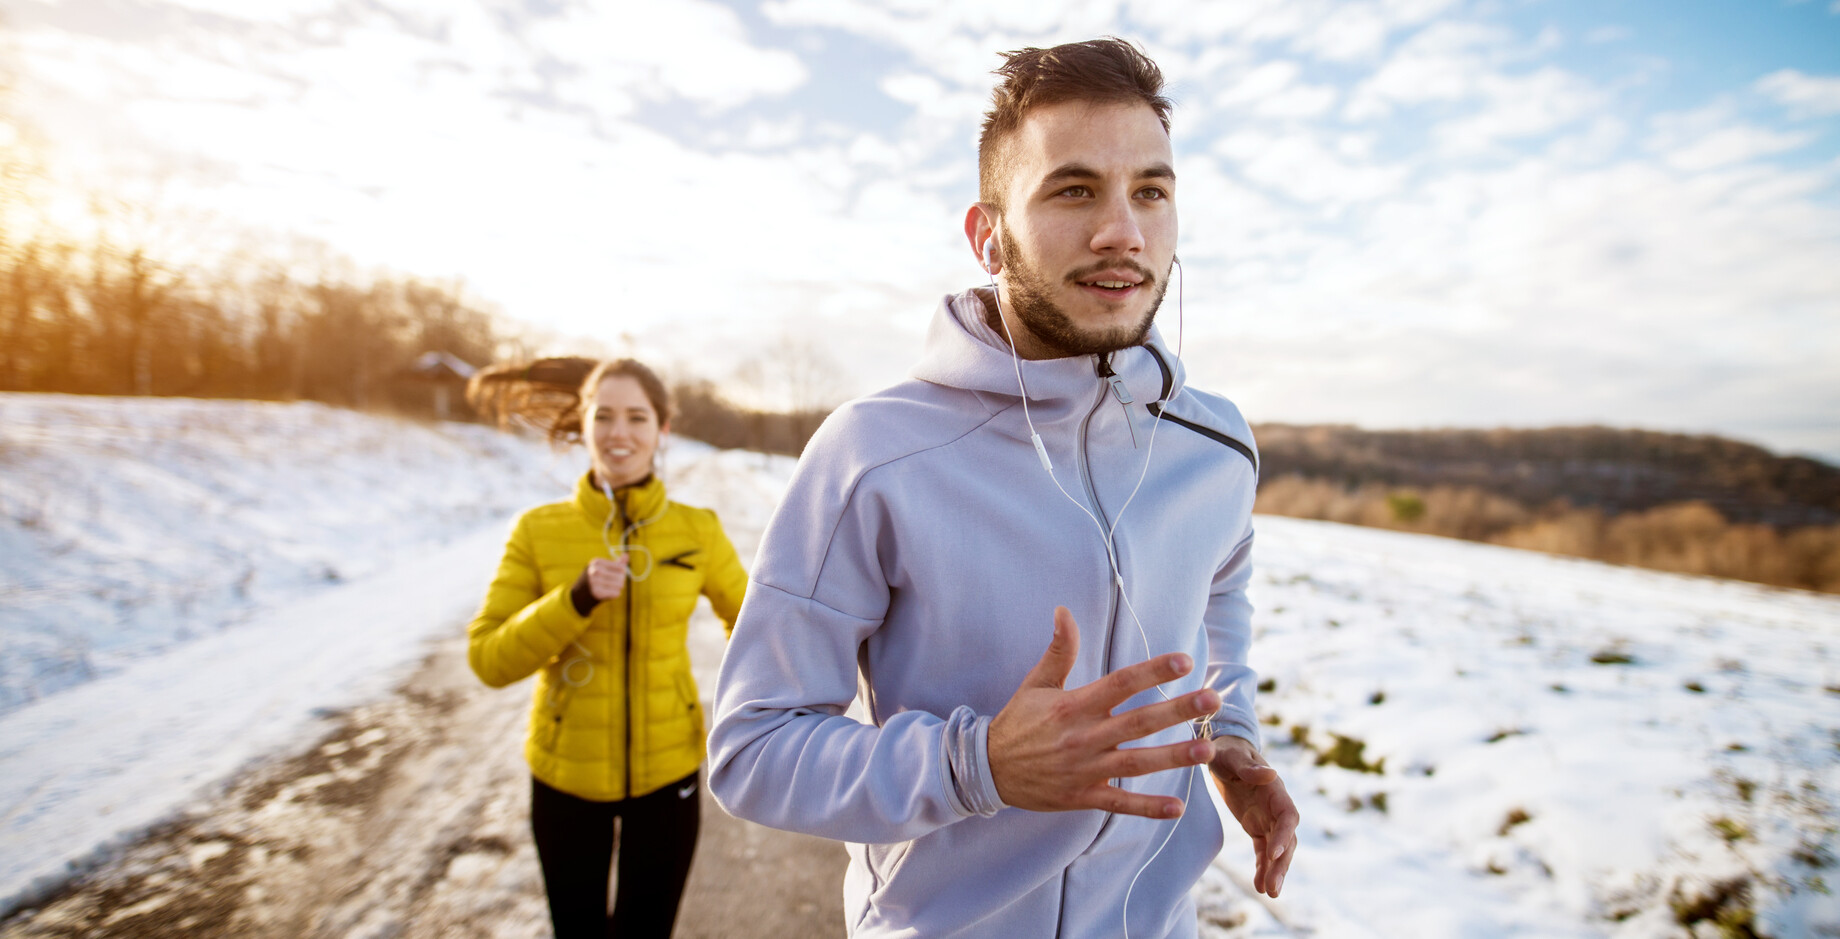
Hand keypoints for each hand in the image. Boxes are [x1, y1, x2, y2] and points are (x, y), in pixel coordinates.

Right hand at [583, 556, 629, 600]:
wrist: (578, 595)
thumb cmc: (594, 579)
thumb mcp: (602, 568)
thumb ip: (616, 563)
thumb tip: (626, 555)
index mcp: (597, 562)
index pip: (621, 567)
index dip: (621, 572)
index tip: (614, 575)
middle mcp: (595, 570)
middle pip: (621, 576)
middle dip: (620, 581)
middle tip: (611, 584)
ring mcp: (595, 582)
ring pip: (620, 585)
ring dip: (617, 588)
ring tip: (609, 588)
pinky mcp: (597, 593)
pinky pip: (616, 593)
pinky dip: (614, 595)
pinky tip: (606, 593)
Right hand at [987, 606, 1219, 818]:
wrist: (988, 769)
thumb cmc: (1018, 722)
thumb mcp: (1036, 683)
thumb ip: (1058, 650)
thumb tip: (1063, 611)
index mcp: (1073, 705)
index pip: (1120, 684)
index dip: (1153, 672)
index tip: (1184, 661)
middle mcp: (1083, 737)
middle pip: (1137, 722)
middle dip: (1177, 711)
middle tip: (1212, 700)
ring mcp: (1085, 769)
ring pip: (1135, 763)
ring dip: (1172, 757)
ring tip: (1207, 750)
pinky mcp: (1083, 796)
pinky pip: (1119, 804)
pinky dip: (1147, 808)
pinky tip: (1177, 807)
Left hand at [1208, 735, 1298, 896]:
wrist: (1222, 752)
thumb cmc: (1228, 751)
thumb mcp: (1234, 757)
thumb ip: (1251, 768)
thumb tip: (1271, 774)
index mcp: (1275, 790)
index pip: (1288, 817)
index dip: (1284, 836)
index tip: (1274, 854)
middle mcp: (1276, 807)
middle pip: (1287, 840)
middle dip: (1281, 864)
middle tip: (1273, 887)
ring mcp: (1267, 818)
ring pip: (1277, 850)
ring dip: (1274, 871)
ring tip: (1269, 893)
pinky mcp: (1256, 826)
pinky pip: (1262, 850)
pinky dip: (1262, 867)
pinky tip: (1259, 886)